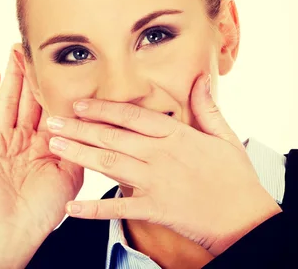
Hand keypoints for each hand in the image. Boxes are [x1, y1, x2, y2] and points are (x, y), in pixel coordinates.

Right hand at [0, 49, 83, 264]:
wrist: (12, 229)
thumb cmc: (42, 208)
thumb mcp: (70, 173)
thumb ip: (78, 145)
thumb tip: (92, 120)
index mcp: (43, 145)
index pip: (50, 108)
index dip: (54, 86)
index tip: (61, 63)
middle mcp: (21, 138)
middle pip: (27, 98)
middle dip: (31, 74)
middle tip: (34, 46)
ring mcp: (0, 140)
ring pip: (7, 100)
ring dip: (11, 76)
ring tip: (15, 50)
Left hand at [45, 73, 281, 255]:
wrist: (246, 219)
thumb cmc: (236, 177)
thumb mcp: (225, 136)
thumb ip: (206, 107)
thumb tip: (200, 77)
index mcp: (176, 135)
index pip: (132, 116)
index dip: (103, 109)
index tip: (79, 104)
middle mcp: (161, 155)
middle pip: (112, 137)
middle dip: (79, 128)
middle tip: (52, 122)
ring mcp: (156, 182)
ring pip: (109, 164)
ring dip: (79, 155)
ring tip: (55, 147)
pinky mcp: (154, 209)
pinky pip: (119, 208)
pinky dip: (93, 209)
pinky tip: (72, 208)